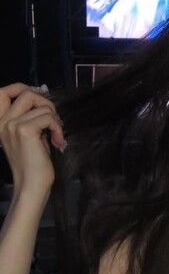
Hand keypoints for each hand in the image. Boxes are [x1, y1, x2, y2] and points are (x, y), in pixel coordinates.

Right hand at [0, 82, 65, 199]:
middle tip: (54, 121)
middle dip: (46, 103)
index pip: (3, 92)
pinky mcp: (24, 130)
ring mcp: (12, 125)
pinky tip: (57, 141)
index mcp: (0, 122)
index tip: (40, 99)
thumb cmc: (33, 164)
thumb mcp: (29, 136)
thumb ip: (31, 117)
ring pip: (41, 105)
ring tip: (56, 135)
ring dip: (55, 118)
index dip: (23, 88)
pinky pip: (48, 117)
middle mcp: (2, 122)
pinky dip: (57, 127)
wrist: (31, 185)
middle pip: (26, 92)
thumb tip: (44, 98)